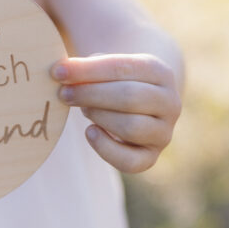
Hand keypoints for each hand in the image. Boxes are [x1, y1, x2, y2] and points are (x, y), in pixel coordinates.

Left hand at [52, 54, 181, 172]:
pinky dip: (105, 148)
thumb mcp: (108, 66)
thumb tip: (64, 71)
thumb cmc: (115, 80)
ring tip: (83, 109)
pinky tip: (90, 132)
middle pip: (129, 97)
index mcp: (160, 72)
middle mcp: (170, 103)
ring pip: (131, 126)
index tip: (58, 72)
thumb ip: (89, 66)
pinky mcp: (151, 157)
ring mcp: (163, 132)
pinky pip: (130, 161)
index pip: (123, 67)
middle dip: (90, 94)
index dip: (88, 70)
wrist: (138, 103)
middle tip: (64, 93)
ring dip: (99, 116)